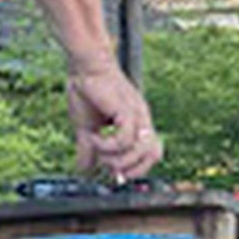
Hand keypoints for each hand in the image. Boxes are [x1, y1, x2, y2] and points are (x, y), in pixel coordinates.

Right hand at [66, 58, 164, 180]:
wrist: (84, 66)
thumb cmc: (86, 91)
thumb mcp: (85, 128)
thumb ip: (88, 148)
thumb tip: (84, 169)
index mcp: (135, 124)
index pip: (150, 155)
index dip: (135, 168)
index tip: (113, 172)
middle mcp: (140, 120)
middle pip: (154, 155)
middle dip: (132, 169)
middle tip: (108, 165)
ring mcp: (136, 115)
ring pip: (142, 150)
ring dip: (118, 159)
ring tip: (99, 150)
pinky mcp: (127, 110)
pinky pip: (125, 139)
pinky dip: (107, 145)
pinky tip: (94, 137)